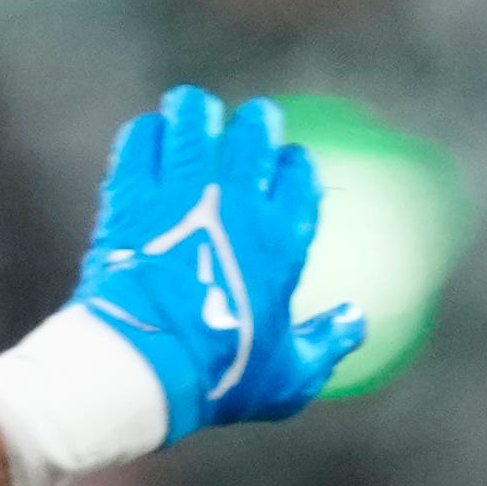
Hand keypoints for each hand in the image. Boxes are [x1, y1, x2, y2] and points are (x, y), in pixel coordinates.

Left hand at [70, 87, 366, 435]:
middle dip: (257, 122)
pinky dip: (151, 132)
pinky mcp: (130, 193)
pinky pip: (143, 139)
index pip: (298, 174)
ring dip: (198, 111)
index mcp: (280, 238)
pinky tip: (154, 134)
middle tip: (252, 123)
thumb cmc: (222, 373)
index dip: (296, 166)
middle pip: (253, 132)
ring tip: (195, 110)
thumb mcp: (289, 375)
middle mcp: (233, 200)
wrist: (142, 364)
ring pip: (193, 117)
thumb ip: (327, 343)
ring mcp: (179, 190)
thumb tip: (355, 322)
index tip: (290, 170)